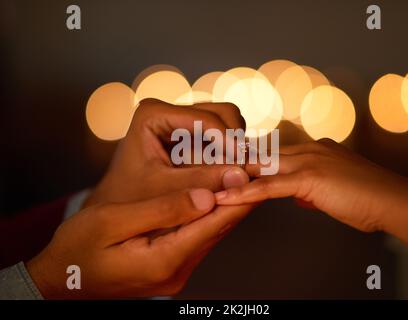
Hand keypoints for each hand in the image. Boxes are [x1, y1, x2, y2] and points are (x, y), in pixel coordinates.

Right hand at [27, 188, 251, 298]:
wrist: (61, 280)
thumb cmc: (78, 248)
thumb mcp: (111, 222)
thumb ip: (161, 209)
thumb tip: (206, 196)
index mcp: (164, 260)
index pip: (214, 224)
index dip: (238, 195)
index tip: (254, 171)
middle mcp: (178, 270)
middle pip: (219, 228)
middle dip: (238, 196)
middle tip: (253, 166)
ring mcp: (177, 271)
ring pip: (213, 232)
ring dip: (227, 204)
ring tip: (240, 174)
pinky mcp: (172, 267)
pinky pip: (200, 237)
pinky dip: (210, 215)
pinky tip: (214, 195)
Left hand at [85, 98, 248, 206]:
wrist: (115, 206)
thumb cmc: (129, 197)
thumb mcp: (164, 190)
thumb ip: (201, 181)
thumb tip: (242, 176)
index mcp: (153, 113)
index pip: (206, 119)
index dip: (230, 142)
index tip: (245, 167)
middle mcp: (169, 110)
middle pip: (223, 113)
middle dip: (236, 142)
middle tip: (245, 171)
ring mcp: (181, 120)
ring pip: (227, 122)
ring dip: (235, 147)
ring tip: (238, 174)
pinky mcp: (190, 134)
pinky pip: (221, 137)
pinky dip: (229, 153)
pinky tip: (230, 174)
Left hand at [216, 139, 407, 277]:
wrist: (393, 200)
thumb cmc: (366, 198)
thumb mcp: (331, 190)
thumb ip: (309, 188)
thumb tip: (296, 195)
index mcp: (310, 150)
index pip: (268, 152)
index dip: (243, 159)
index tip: (221, 165)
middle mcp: (305, 149)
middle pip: (257, 154)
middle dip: (228, 162)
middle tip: (200, 167)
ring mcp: (307, 161)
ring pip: (259, 167)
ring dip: (230, 176)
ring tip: (203, 184)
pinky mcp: (310, 178)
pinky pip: (269, 186)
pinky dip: (245, 193)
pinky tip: (225, 200)